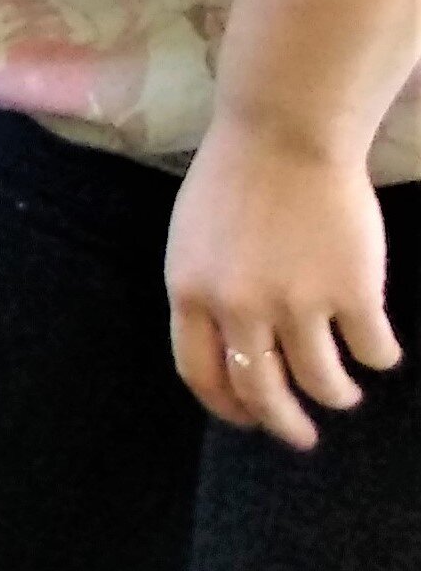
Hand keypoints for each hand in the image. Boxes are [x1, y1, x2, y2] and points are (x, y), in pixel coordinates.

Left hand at [165, 117, 404, 449]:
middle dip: (283, 424)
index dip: (226, 406)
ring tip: (343, 392)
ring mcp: (298, 303)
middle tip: (301, 438)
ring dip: (336, 395)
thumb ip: (206, 292)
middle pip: (261, 391)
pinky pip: (372, 350)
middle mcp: (240, 308)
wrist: (284, 133)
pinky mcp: (353, 294)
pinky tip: (377, 348)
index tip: (247, 420)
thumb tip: (228, 348)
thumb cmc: (235, 177)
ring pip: (323, 382)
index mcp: (191, 292)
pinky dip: (378, 356)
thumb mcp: (192, 239)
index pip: (200, 373)